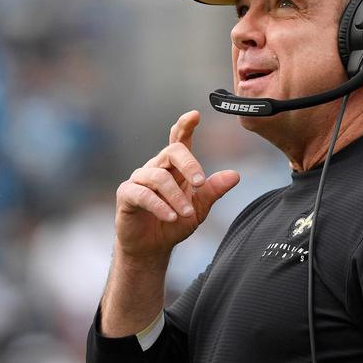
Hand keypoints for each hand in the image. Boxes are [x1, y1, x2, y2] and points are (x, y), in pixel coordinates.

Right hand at [114, 110, 239, 260]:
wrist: (152, 247)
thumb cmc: (174, 222)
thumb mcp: (199, 208)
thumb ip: (213, 190)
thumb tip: (235, 175)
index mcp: (174, 167)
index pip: (179, 140)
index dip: (185, 126)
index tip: (195, 115)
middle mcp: (156, 167)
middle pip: (172, 151)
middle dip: (189, 164)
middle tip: (200, 183)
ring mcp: (139, 179)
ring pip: (159, 177)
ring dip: (177, 197)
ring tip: (187, 214)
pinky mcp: (127, 194)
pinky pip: (143, 194)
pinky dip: (160, 206)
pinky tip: (172, 217)